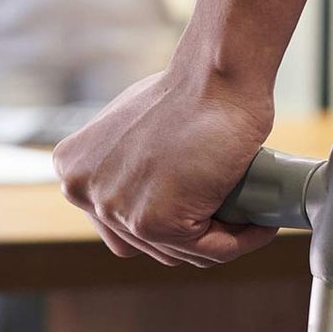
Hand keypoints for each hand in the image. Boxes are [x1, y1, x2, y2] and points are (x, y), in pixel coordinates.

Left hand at [52, 60, 278, 268]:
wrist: (215, 79)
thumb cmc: (184, 93)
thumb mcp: (129, 128)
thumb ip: (120, 164)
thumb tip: (144, 191)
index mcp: (71, 169)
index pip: (116, 224)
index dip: (162, 218)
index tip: (195, 207)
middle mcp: (80, 192)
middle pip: (146, 244)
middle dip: (190, 232)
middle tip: (225, 212)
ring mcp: (115, 210)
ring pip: (180, 252)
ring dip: (217, 239)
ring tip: (246, 217)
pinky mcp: (154, 223)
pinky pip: (210, 251)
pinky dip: (241, 241)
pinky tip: (260, 224)